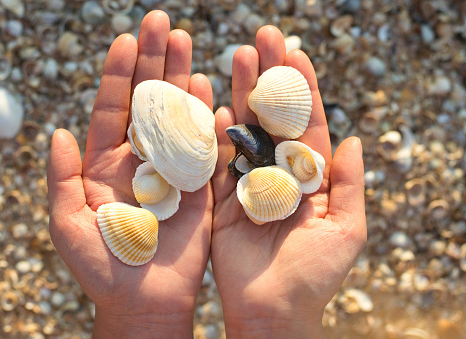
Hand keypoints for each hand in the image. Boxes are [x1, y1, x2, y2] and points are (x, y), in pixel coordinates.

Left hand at [47, 11, 212, 337]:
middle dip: (154, 61)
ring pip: (176, 114)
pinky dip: (206, 115)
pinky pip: (203, 144)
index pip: (113, 109)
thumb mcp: (67, 222)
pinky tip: (207, 84)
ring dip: (181, 77)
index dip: (119, 74)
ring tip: (186, 40)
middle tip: (163, 23)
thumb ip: (61, 176)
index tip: (128, 39)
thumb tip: (57, 132)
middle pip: (147, 101)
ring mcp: (172, 168)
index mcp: (105, 163)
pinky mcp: (199, 184)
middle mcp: (140, 158)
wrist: (144, 300)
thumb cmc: (102, 266)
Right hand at [211, 26, 366, 337]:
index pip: (309, 124)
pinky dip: (217, 134)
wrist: (271, 310)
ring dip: (242, 93)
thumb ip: (349, 184)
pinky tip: (217, 104)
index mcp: (311, 177)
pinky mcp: (221, 198)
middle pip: (274, 118)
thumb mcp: (347, 229)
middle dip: (270, 78)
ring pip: (245, 130)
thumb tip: (355, 138)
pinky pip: (218, 160)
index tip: (295, 53)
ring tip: (238, 56)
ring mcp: (248, 182)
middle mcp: (279, 173)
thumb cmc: (314, 275)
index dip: (303, 89)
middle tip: (262, 38)